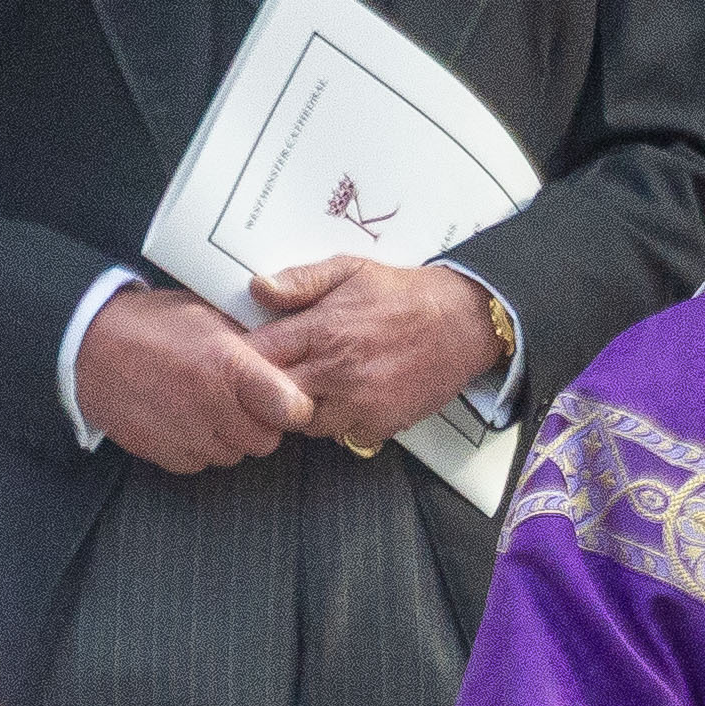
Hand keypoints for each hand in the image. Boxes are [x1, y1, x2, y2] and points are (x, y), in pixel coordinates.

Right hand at [76, 285, 312, 472]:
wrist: (91, 347)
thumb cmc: (154, 325)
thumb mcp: (211, 316)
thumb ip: (253, 340)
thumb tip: (291, 352)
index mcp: (229, 365)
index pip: (291, 408)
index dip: (295, 406)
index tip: (290, 401)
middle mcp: (210, 403)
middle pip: (265, 440)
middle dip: (261, 423)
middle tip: (245, 402)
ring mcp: (185, 432)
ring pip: (233, 454)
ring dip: (230, 437)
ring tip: (211, 407)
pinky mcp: (161, 451)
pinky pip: (199, 463)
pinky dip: (199, 448)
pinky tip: (188, 420)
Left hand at [247, 257, 507, 451]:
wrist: (466, 321)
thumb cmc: (405, 294)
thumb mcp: (351, 269)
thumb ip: (301, 279)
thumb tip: (257, 288)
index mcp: (323, 330)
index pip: (257, 356)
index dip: (241, 360)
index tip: (238, 358)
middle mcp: (337, 371)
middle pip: (271, 398)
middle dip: (265, 390)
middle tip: (273, 376)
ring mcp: (359, 402)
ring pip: (303, 423)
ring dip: (301, 409)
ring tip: (313, 386)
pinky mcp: (381, 423)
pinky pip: (342, 436)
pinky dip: (339, 423)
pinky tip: (348, 400)